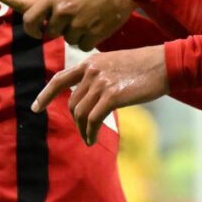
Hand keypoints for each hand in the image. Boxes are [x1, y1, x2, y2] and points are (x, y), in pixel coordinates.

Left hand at [22, 0, 136, 46]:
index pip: (30, 20)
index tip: (39, 31)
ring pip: (69, 40)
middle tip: (74, 20)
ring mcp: (79, 24)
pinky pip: (84, 46)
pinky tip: (96, 28)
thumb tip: (47, 9)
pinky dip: (89, 40)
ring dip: (76, 34)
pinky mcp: (95, 34)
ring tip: (89, 20)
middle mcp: (63, 12)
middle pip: (52, 33)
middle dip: (61, 29)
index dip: (33, 29)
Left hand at [31, 45, 169, 145]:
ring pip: (81, 113)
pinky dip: (90, 133)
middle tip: (85, 131)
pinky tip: (93, 139)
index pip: (60, 79)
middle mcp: (92, 70)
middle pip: (72, 103)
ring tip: (89, 138)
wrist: (166, 64)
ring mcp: (101, 82)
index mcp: (91, 61)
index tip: (35, 107)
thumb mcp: (116, 64)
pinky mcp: (112, 96)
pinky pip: (93, 120)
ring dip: (83, 130)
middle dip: (76, 120)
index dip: (45, 94)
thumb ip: (99, 76)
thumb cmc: (146, 66)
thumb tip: (88, 98)